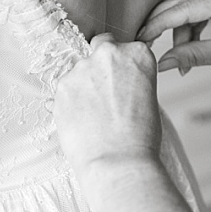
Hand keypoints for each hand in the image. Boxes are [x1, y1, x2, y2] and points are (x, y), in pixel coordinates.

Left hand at [54, 34, 162, 176]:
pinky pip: (66, 89)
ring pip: (80, 71)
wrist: (118, 163)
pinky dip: (71, 102)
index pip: (126, 48)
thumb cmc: (139, 139)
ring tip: (94, 117)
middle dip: (102, 66)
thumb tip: (117, 82)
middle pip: (100, 48)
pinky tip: (82, 122)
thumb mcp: (148, 99)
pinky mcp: (62, 86)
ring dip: (85, 86)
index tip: (123, 83)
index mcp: (137, 54)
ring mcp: (82, 68)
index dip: (123, 67)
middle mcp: (109, 54)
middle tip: (106, 95)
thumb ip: (131, 79)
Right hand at [139, 0, 210, 72]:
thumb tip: (163, 64)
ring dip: (180, 31)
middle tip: (148, 49)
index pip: (181, 9)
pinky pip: (198, 4)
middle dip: (164, 28)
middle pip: (180, 2)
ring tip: (183, 61)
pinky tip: (191, 46)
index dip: (156, 25)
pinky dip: (192, 25)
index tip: (139, 40)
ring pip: (187, 4)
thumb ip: (193, 55)